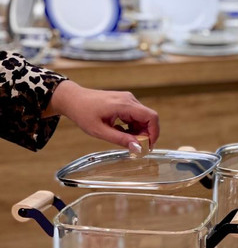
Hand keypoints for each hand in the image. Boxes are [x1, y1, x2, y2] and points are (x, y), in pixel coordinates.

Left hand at [44, 80, 159, 149]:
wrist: (73, 99)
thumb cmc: (83, 113)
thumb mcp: (100, 131)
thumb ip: (120, 139)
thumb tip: (138, 148)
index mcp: (124, 105)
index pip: (151, 117)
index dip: (154, 133)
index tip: (149, 146)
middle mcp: (129, 99)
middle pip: (148, 119)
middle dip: (145, 134)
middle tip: (135, 146)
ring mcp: (127, 99)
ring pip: (143, 118)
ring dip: (138, 131)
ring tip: (124, 139)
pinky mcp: (124, 102)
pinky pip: (136, 116)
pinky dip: (132, 126)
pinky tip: (120, 131)